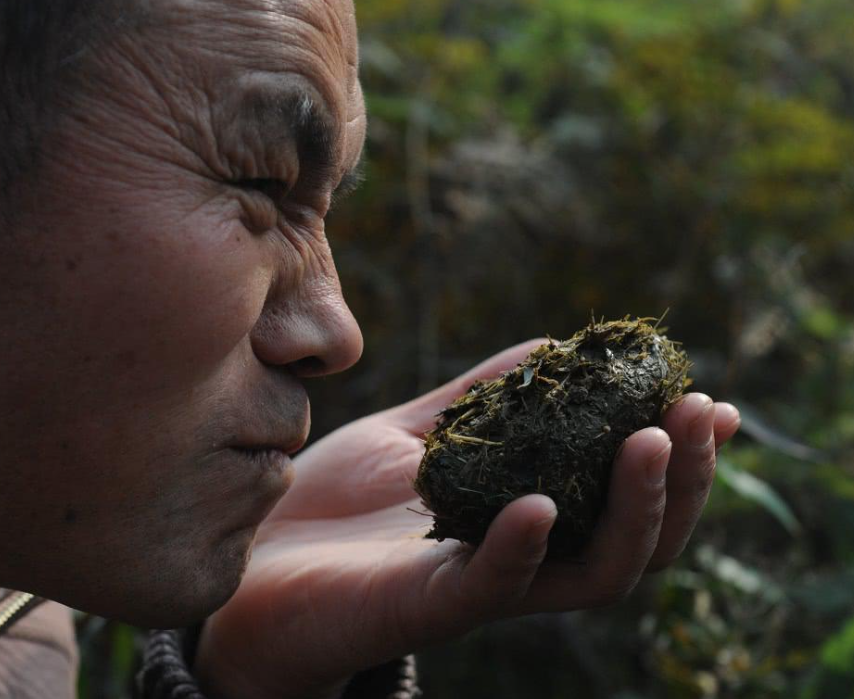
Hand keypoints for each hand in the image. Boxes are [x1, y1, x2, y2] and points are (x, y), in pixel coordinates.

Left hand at [194, 339, 740, 698]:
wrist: (248, 567)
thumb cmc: (330, 505)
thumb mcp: (415, 436)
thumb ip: (479, 400)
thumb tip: (552, 346)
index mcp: (522, 516)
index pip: (622, 493)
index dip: (675, 453)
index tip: (706, 396)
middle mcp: (517, 557)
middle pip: (632, 536)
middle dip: (679, 478)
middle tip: (703, 413)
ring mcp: (477, 586)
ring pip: (591, 571)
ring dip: (632, 510)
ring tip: (651, 443)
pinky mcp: (425, 606)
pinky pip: (489, 585)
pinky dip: (521, 546)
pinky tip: (540, 503)